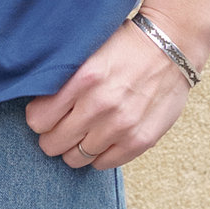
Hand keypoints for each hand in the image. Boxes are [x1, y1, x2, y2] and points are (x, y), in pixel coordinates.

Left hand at [25, 18, 201, 170]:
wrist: (172, 45)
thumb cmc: (125, 44)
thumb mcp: (89, 50)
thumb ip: (65, 75)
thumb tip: (37, 98)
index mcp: (84, 78)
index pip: (38, 119)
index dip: (37, 118)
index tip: (43, 114)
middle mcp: (101, 104)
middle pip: (53, 143)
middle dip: (52, 136)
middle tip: (59, 127)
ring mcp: (121, 126)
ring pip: (76, 158)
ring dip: (74, 147)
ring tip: (81, 134)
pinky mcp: (141, 140)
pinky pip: (104, 164)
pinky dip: (98, 155)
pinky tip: (101, 139)